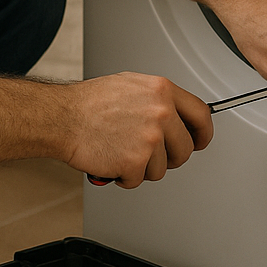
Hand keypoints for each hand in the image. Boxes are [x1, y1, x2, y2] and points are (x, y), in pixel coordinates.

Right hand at [61, 73, 212, 187]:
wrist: (62, 117)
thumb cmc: (89, 103)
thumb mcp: (131, 86)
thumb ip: (158, 100)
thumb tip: (176, 115)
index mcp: (162, 91)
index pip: (202, 114)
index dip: (203, 133)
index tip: (199, 142)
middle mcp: (161, 112)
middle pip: (185, 149)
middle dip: (170, 158)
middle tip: (149, 155)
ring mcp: (150, 138)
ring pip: (162, 168)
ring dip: (142, 167)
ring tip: (121, 150)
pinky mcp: (136, 161)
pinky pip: (139, 179)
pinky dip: (124, 176)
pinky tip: (111, 159)